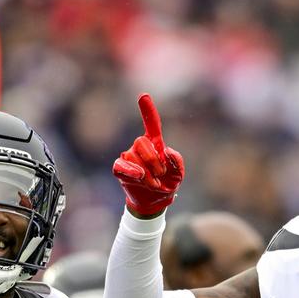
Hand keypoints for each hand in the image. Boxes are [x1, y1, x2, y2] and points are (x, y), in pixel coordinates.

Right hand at [114, 93, 184, 217]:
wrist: (155, 201)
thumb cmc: (167, 183)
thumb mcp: (178, 174)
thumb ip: (177, 162)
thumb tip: (166, 152)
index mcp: (156, 144)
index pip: (151, 124)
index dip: (147, 111)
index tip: (143, 96)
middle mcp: (141, 148)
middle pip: (141, 142)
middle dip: (153, 159)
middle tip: (160, 174)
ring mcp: (129, 157)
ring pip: (133, 157)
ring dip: (146, 173)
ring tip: (153, 184)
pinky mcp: (120, 169)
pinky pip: (120, 165)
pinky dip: (130, 171)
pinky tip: (139, 176)